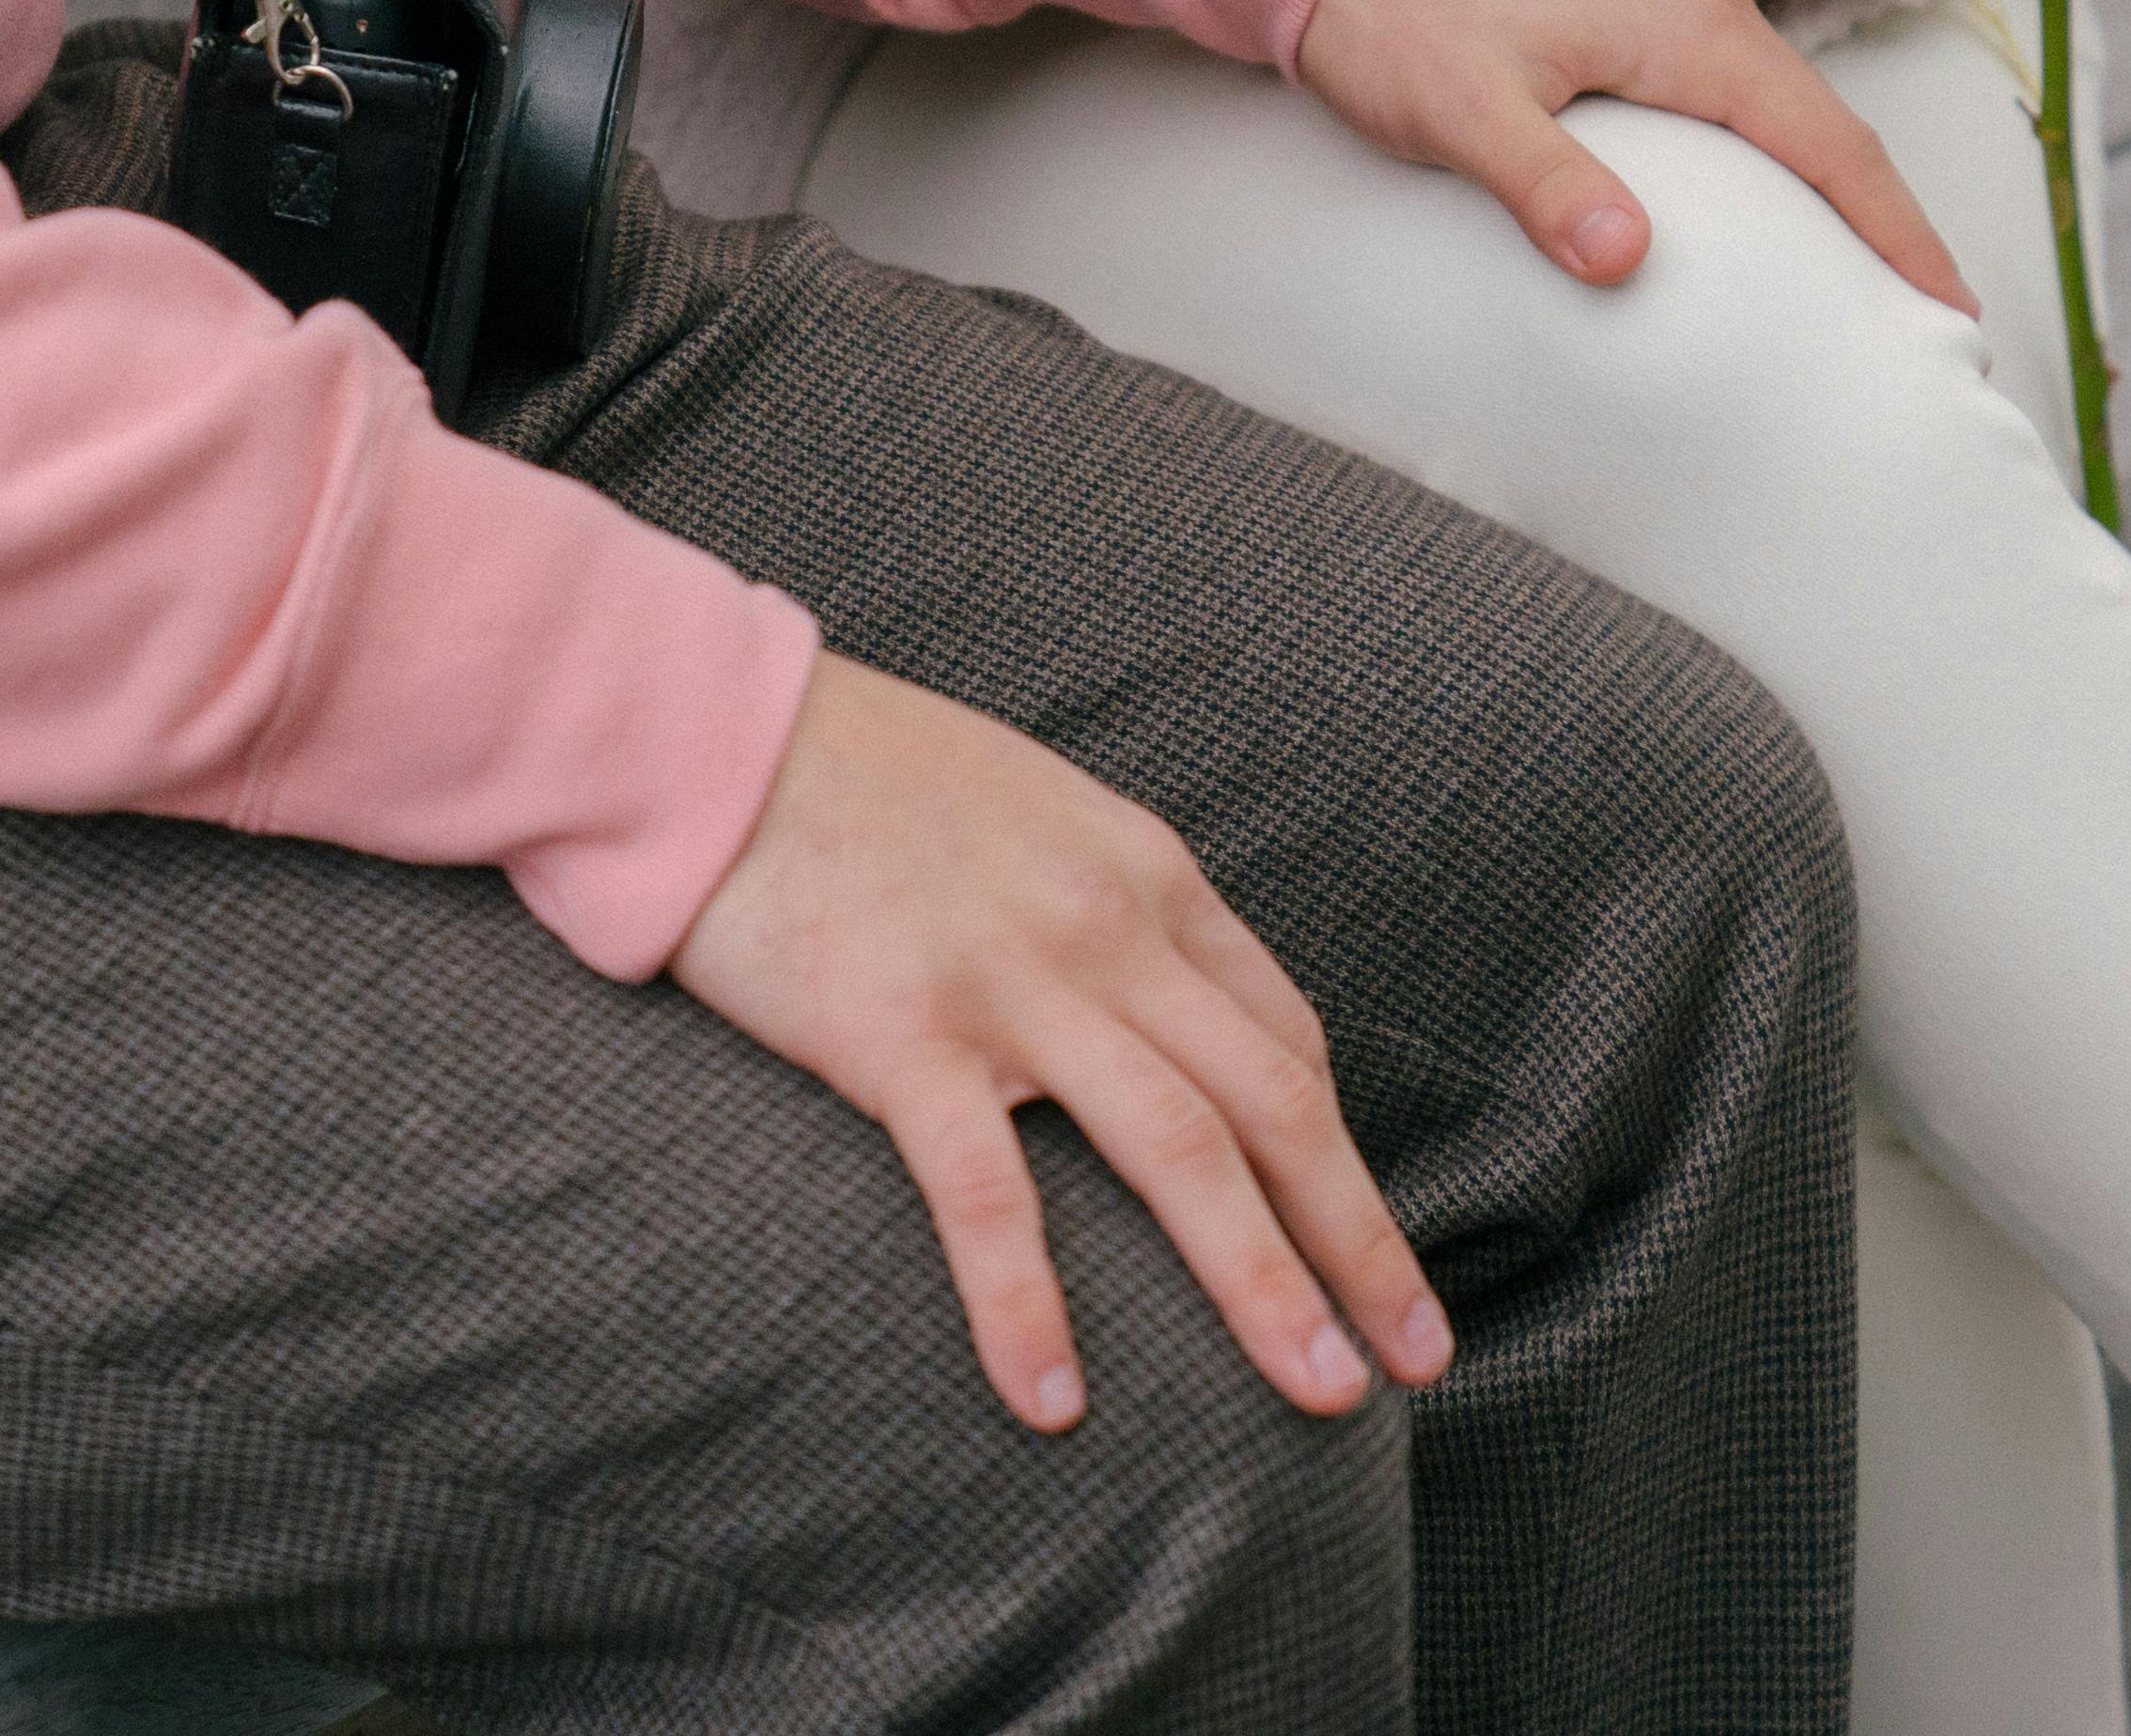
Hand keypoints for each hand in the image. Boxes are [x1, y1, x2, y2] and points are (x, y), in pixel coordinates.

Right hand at [671, 656, 1453, 1432]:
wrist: (713, 728)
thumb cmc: (864, 777)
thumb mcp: (1034, 814)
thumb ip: (1108, 907)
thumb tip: (1165, 1016)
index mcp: (1145, 875)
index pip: (1282, 1037)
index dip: (1339, 1160)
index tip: (1369, 1257)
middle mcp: (1107, 927)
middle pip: (1272, 1103)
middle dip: (1356, 1240)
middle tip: (1418, 1358)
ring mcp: (1009, 980)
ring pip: (1180, 1149)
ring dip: (1264, 1283)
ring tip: (1320, 1396)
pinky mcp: (899, 1031)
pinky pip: (986, 1192)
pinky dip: (1028, 1305)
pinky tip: (1057, 1403)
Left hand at [1293, 0, 1971, 308]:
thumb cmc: (1389, 10)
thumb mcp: (1458, 107)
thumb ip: (1546, 183)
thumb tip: (1626, 260)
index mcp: (1688, 27)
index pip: (1830, 140)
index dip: (1898, 230)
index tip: (1951, 310)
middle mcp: (1700, 7)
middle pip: (1828, 129)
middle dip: (1890, 223)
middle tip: (1936, 324)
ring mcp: (1671, 6)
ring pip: (1785, 113)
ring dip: (1838, 192)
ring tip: (1875, 284)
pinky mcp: (1634, 18)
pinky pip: (1738, 98)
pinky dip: (1778, 160)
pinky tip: (1773, 213)